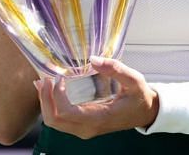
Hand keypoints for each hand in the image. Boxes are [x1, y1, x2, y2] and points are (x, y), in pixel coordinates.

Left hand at [33, 57, 157, 138]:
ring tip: (43, 81)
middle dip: (45, 98)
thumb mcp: (134, 80)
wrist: (145, 113)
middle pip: (54, 120)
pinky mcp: (81, 125)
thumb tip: (93, 59)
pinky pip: (59, 119)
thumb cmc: (139, 96)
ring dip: (45, 101)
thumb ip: (115, 69)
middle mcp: (88, 127)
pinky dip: (50, 105)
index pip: (66, 113)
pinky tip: (49, 90)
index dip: (56, 96)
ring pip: (53, 121)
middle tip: (44, 78)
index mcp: (99, 118)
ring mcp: (83, 129)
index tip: (58, 77)